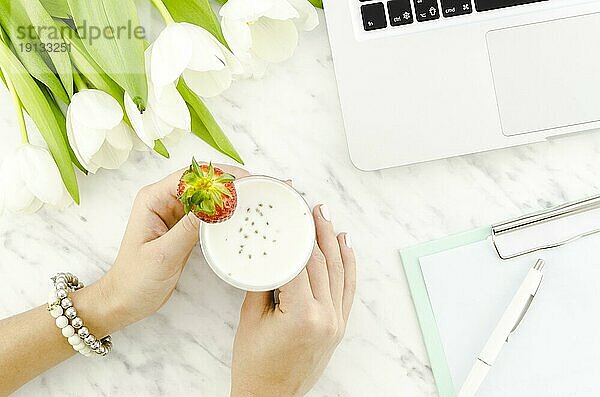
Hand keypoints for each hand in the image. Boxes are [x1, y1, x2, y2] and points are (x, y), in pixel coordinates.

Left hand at [100, 163, 249, 330]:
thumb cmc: (135, 279)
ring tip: (254, 198)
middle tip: (256, 187)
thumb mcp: (164, 254)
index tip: (244, 180)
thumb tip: (216, 206)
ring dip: (228, 196)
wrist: (126, 301)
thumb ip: (189, 229)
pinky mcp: (184, 228)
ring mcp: (175, 214)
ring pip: (206, 196)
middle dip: (228, 182)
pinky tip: (239, 216)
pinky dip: (223, 213)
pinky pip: (207, 214)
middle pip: (201, 182)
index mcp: (153, 199)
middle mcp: (164, 201)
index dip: (217, 175)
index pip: (189, 176)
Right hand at [230, 205, 356, 396]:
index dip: (299, 234)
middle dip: (318, 231)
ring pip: (339, 272)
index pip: (302, 263)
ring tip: (328, 218)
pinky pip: (348, 289)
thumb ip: (264, 282)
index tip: (296, 213)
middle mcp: (326, 317)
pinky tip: (346, 246)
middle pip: (323, 262)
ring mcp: (336, 322)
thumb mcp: (251, 318)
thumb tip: (273, 253)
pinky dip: (349, 265)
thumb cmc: (255, 364)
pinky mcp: (339, 327)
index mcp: (302, 315)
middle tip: (314, 207)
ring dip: (335, 242)